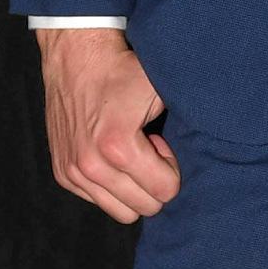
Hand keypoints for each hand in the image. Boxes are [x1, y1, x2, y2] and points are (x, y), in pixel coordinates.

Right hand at [37, 29, 180, 222]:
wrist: (76, 57)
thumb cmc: (122, 70)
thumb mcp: (162, 91)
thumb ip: (184, 128)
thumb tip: (204, 158)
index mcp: (118, 147)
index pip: (165, 191)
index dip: (171, 168)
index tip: (160, 142)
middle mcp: (90, 165)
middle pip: (145, 207)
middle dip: (154, 181)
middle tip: (148, 149)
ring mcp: (73, 171)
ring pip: (121, 211)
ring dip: (132, 188)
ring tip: (130, 154)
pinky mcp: (63, 173)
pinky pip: (99, 201)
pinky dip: (110, 185)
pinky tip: (110, 155)